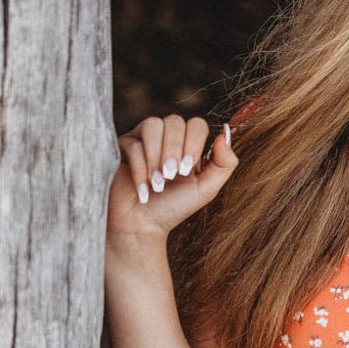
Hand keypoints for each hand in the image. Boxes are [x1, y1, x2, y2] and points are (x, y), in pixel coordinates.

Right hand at [108, 113, 238, 238]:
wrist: (141, 226)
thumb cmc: (173, 207)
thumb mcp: (206, 188)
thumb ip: (224, 163)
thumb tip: (226, 132)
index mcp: (188, 144)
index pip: (196, 124)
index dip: (193, 142)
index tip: (187, 170)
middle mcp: (166, 137)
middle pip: (174, 121)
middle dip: (174, 149)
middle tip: (172, 175)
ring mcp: (143, 139)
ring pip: (152, 125)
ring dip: (156, 155)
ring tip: (157, 183)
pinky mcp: (122, 147)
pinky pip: (132, 144)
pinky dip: (140, 168)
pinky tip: (143, 189)